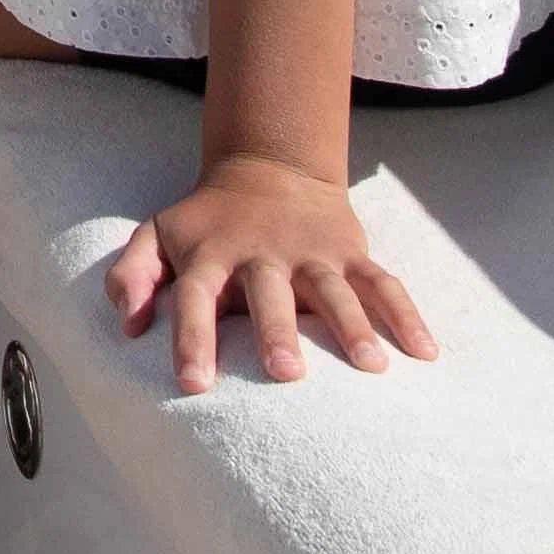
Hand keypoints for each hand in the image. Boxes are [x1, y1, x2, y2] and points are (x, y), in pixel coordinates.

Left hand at [103, 154, 437, 395]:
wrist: (269, 168)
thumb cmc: (206, 221)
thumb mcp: (157, 235)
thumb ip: (133, 275)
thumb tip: (128, 326)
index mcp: (211, 254)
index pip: (195, 298)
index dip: (192, 339)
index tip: (194, 386)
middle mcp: (262, 252)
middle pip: (269, 293)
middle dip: (277, 331)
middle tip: (285, 373)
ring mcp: (311, 251)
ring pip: (334, 288)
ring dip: (353, 324)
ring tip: (372, 367)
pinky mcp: (350, 251)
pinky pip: (382, 282)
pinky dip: (405, 313)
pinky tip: (425, 352)